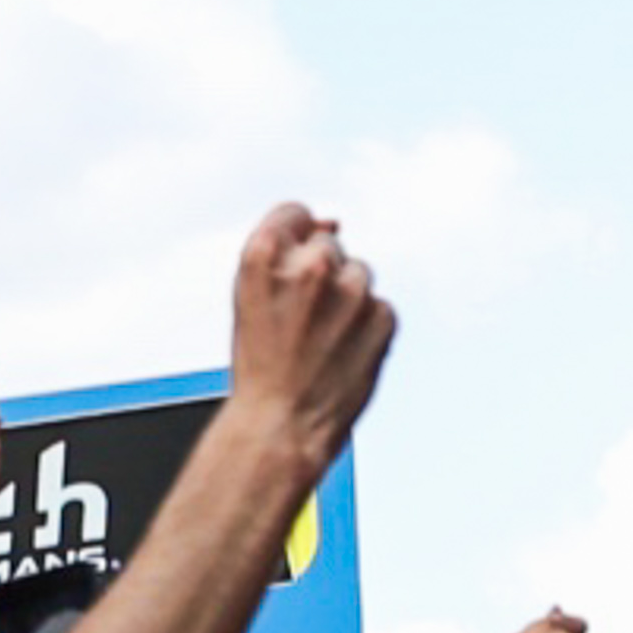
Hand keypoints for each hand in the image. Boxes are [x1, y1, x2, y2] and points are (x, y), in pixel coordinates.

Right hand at [225, 203, 401, 471]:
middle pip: (331, 244)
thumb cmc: (261, 365)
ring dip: (348, 298)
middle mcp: (310, 267)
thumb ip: (284, 253)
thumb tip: (329, 223)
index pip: (296, 212)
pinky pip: (382, 307)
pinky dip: (370, 325)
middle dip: (324, 271)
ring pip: (360, 273)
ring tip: (323, 336)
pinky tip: (345, 349)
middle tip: (306, 315)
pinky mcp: (381, 317)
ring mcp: (350, 292)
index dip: (297, 236)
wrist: (282, 420)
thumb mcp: (251, 295)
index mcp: (264, 255)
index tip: (297, 257)